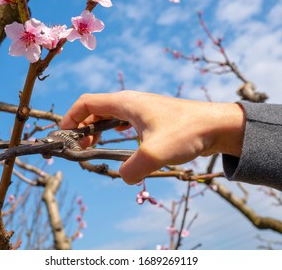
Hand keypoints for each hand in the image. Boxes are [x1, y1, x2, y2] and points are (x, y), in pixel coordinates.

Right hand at [60, 90, 244, 183]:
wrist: (217, 125)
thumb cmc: (187, 132)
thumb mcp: (155, 153)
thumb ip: (132, 169)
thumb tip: (123, 178)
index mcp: (126, 102)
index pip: (87, 103)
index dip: (70, 117)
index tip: (64, 135)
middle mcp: (131, 102)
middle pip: (96, 109)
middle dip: (82, 127)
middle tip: (79, 148)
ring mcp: (143, 110)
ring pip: (110, 116)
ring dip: (98, 130)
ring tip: (93, 147)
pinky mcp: (153, 119)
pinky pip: (125, 123)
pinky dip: (114, 132)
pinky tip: (118, 144)